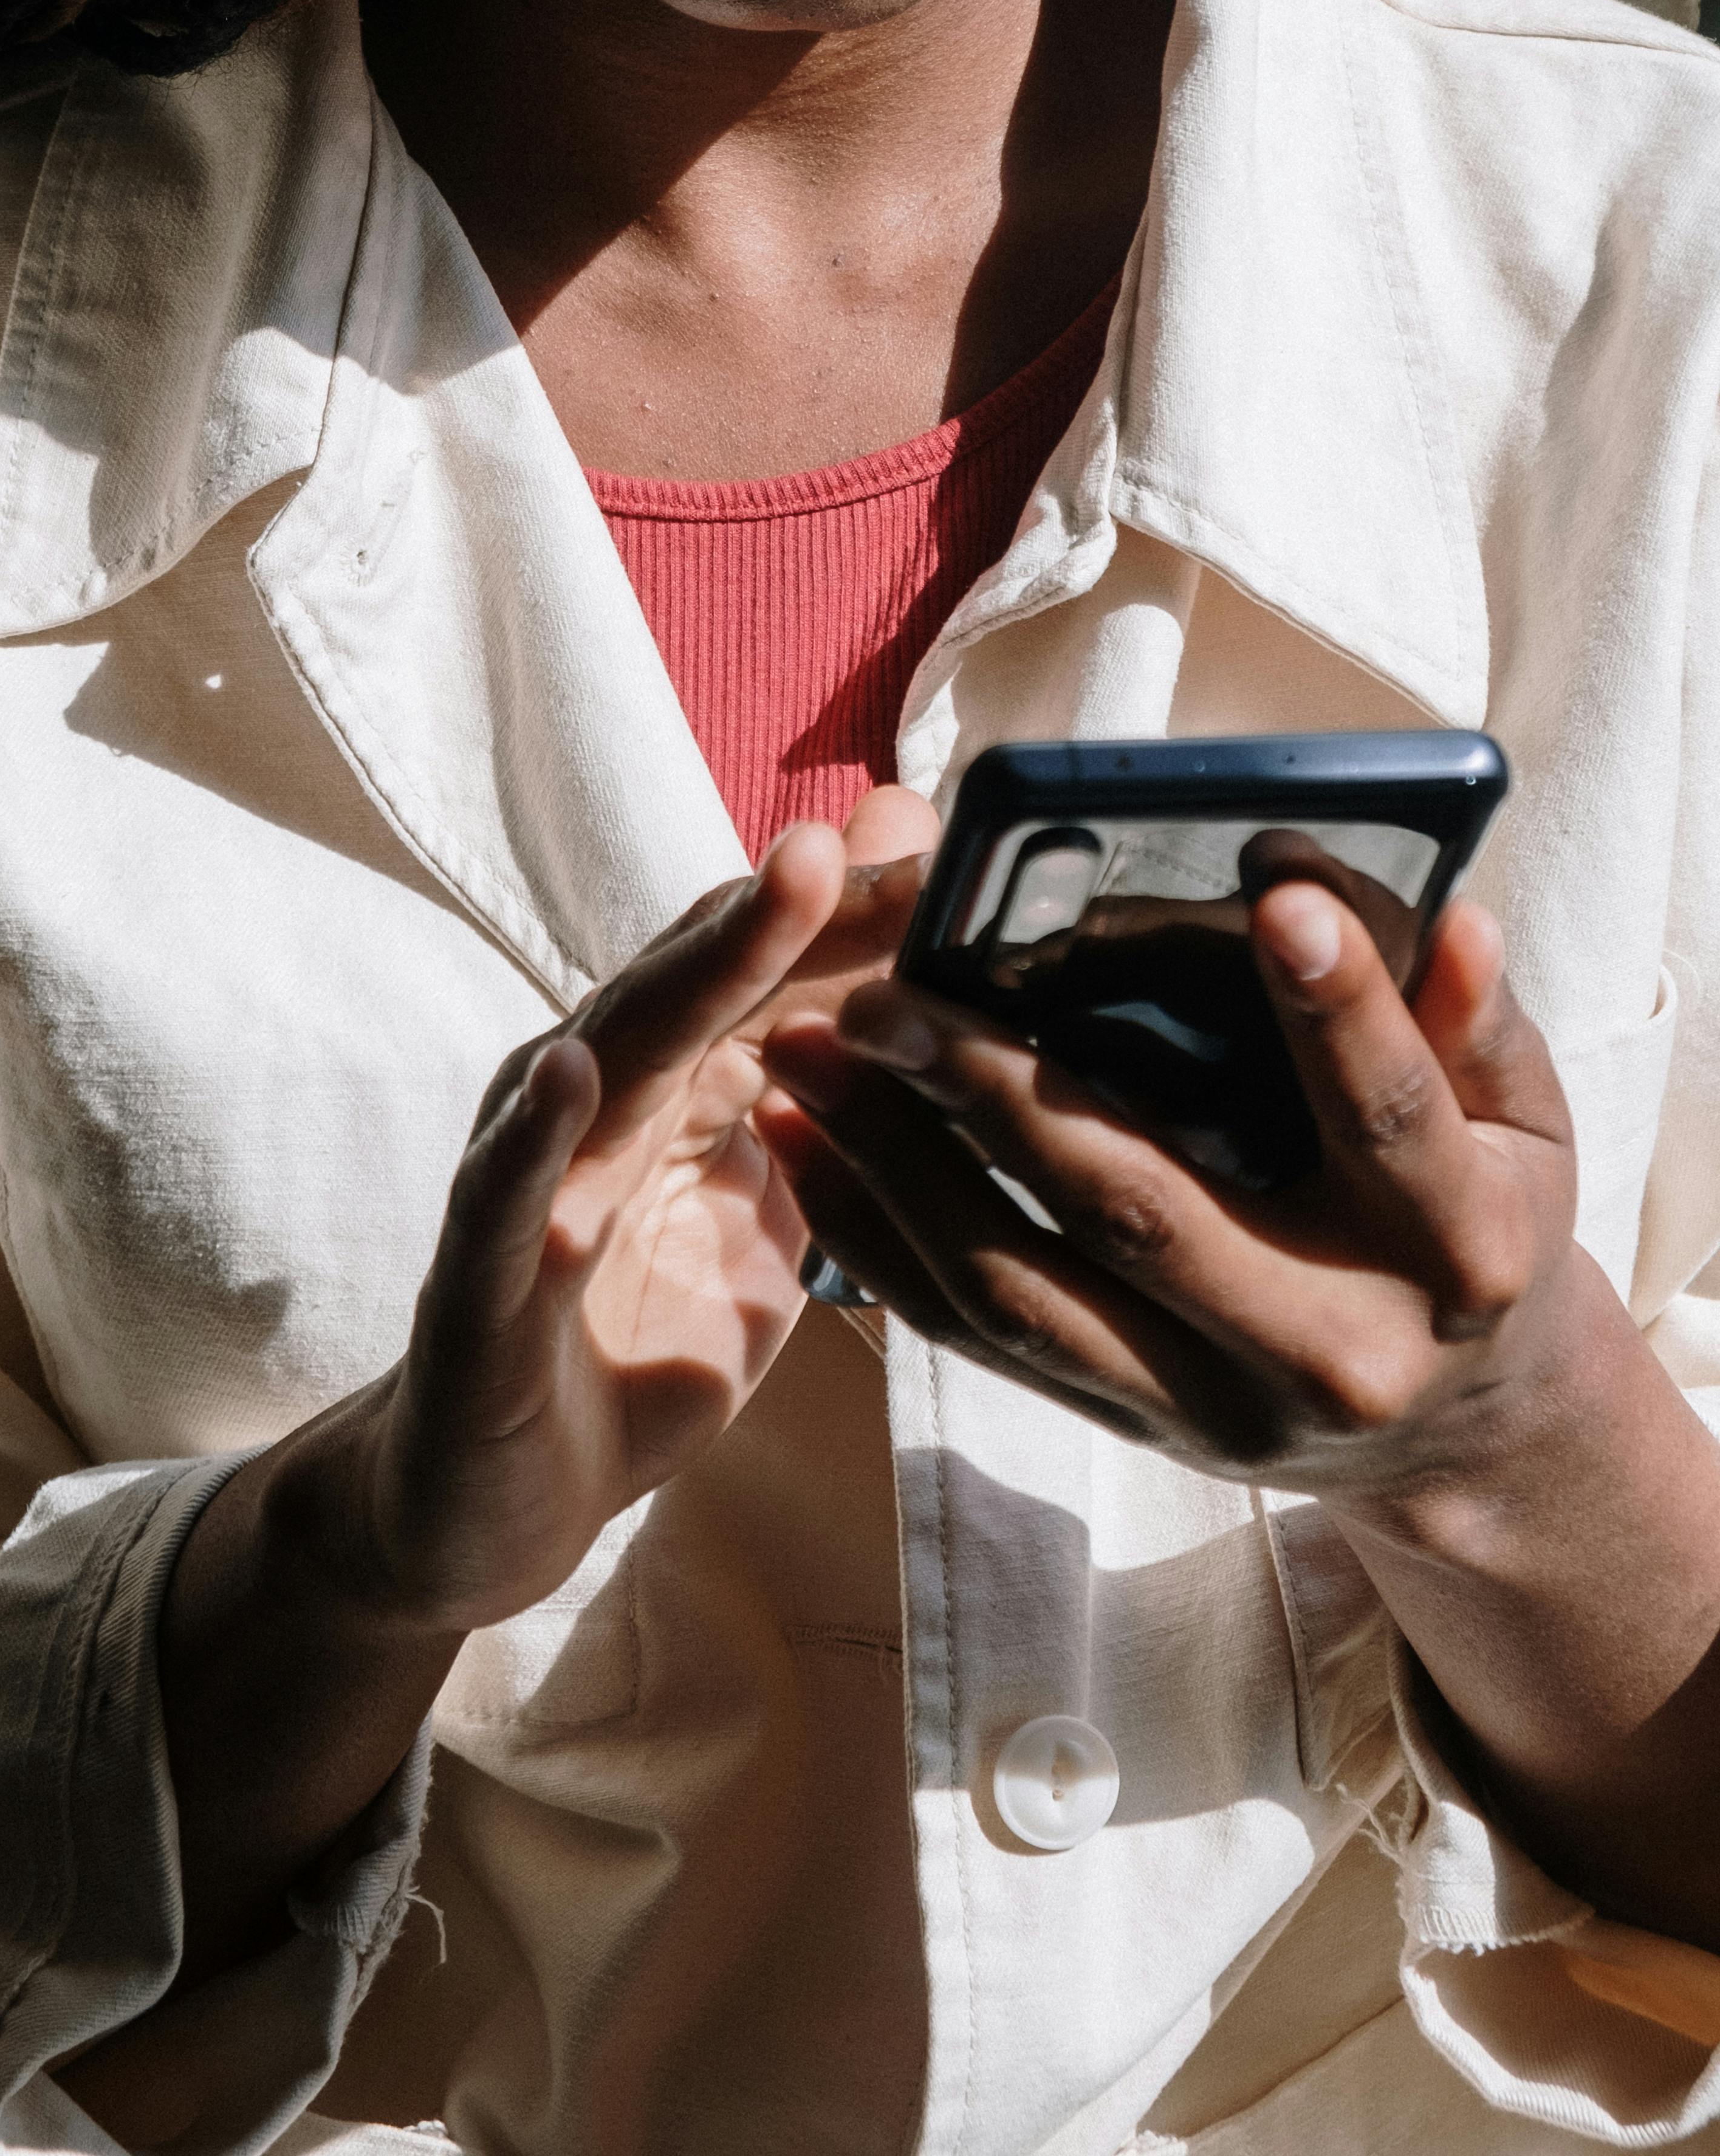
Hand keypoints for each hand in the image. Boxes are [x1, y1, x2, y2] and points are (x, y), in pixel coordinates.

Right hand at [335, 818, 865, 1636]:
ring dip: (695, 966)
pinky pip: (502, 1195)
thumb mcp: (772, 1218)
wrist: (495, 1499)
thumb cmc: (637, 1336)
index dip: (860, 917)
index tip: (955, 853)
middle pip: (701, 980)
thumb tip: (928, 994)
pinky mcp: (477, 1279)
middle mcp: (596, 1097)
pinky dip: (532, 1132)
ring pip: (615, 1049)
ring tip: (781, 887)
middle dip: (789, 903)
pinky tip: (571, 1072)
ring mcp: (530, 1175)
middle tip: (870, 829)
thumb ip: (839, 1107)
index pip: (772, 973)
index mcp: (672, 1079)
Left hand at [755, 849, 1719, 1955]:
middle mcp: (1329, 1341)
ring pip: (1026, 1285)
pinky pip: (983, 1339)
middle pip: (1146, 1206)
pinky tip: (805, 1151)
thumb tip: (1453, 915)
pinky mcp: (1136, 1427)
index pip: (1387, 1117)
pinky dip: (879, 1246)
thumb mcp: (1522, 1120)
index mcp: (1456, 1248)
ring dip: (894, 1164)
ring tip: (803, 1051)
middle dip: (999, 1089)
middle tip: (886, 986)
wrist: (1463, 1427)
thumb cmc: (1483, 1212)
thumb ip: (1473, 1021)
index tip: (1272, 898)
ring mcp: (1218, 1404)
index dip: (1338, 1011)